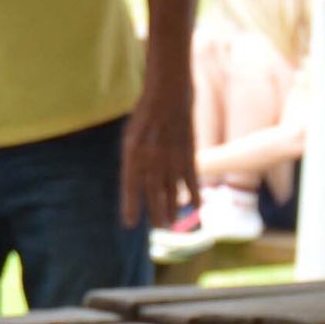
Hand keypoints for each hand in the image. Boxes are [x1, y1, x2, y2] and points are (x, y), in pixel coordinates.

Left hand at [120, 68, 196, 227]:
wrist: (168, 96)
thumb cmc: (147, 117)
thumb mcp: (132, 138)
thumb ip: (135, 161)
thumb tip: (140, 184)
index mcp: (133, 154)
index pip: (130, 187)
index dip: (130, 206)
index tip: (130, 223)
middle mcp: (152, 160)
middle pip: (153, 195)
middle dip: (154, 214)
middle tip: (157, 226)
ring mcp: (171, 161)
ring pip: (172, 194)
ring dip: (172, 210)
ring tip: (171, 223)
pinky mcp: (187, 158)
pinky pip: (191, 185)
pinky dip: (193, 198)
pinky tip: (194, 209)